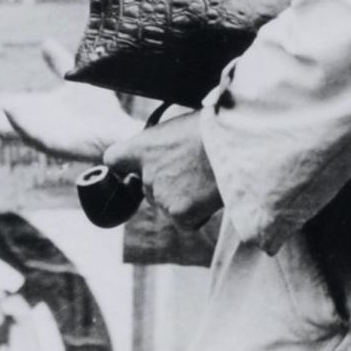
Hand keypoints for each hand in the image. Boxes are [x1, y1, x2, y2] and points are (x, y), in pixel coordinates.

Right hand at [0, 40, 131, 164]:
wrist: (119, 131)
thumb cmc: (100, 112)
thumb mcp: (73, 78)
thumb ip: (59, 63)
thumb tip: (45, 42)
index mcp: (34, 109)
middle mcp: (32, 123)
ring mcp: (40, 134)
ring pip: (3, 127)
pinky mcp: (53, 142)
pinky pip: (32, 132)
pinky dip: (19, 122)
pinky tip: (8, 110)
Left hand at [104, 111, 221, 227]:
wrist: (237, 145)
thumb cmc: (214, 129)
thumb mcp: (179, 128)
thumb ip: (162, 145)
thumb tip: (165, 155)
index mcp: (142, 147)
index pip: (113, 160)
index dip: (124, 166)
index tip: (134, 168)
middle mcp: (145, 174)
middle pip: (147, 188)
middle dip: (166, 185)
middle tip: (193, 173)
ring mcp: (160, 196)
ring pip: (167, 206)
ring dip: (184, 200)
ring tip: (207, 180)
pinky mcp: (178, 214)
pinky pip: (186, 222)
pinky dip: (199, 215)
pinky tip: (211, 196)